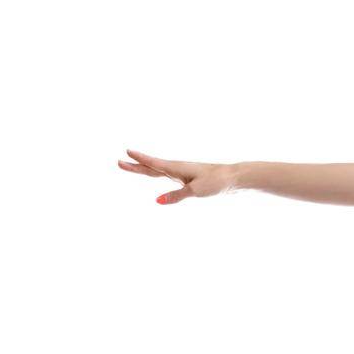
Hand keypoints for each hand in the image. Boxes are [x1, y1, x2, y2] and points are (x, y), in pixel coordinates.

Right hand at [118, 148, 236, 204]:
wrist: (234, 178)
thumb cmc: (216, 182)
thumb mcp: (195, 191)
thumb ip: (176, 195)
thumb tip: (157, 201)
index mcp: (177, 169)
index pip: (154, 164)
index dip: (140, 160)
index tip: (126, 152)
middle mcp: (178, 169)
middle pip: (152, 167)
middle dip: (136, 166)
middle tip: (119, 162)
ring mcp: (183, 173)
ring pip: (159, 170)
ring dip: (144, 168)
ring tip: (132, 166)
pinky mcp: (189, 178)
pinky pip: (168, 174)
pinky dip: (158, 172)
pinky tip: (157, 173)